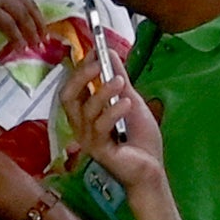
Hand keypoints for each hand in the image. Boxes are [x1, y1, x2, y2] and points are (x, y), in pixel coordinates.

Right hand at [0, 0, 40, 41]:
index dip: (32, 11)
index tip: (37, 22)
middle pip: (28, 6)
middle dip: (38, 23)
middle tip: (44, 36)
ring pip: (22, 16)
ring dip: (31, 32)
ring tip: (36, 45)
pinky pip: (9, 25)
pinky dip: (16, 36)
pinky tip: (20, 46)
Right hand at [60, 49, 160, 164]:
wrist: (151, 169)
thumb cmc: (140, 139)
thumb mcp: (130, 100)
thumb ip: (118, 78)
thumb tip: (109, 52)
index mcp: (86, 113)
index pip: (73, 86)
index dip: (81, 67)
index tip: (96, 50)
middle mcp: (81, 125)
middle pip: (67, 96)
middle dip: (81, 76)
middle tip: (98, 63)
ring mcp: (87, 139)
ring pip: (85, 110)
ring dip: (103, 92)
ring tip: (121, 83)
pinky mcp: (98, 151)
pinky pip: (99, 127)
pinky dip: (112, 111)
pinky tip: (126, 104)